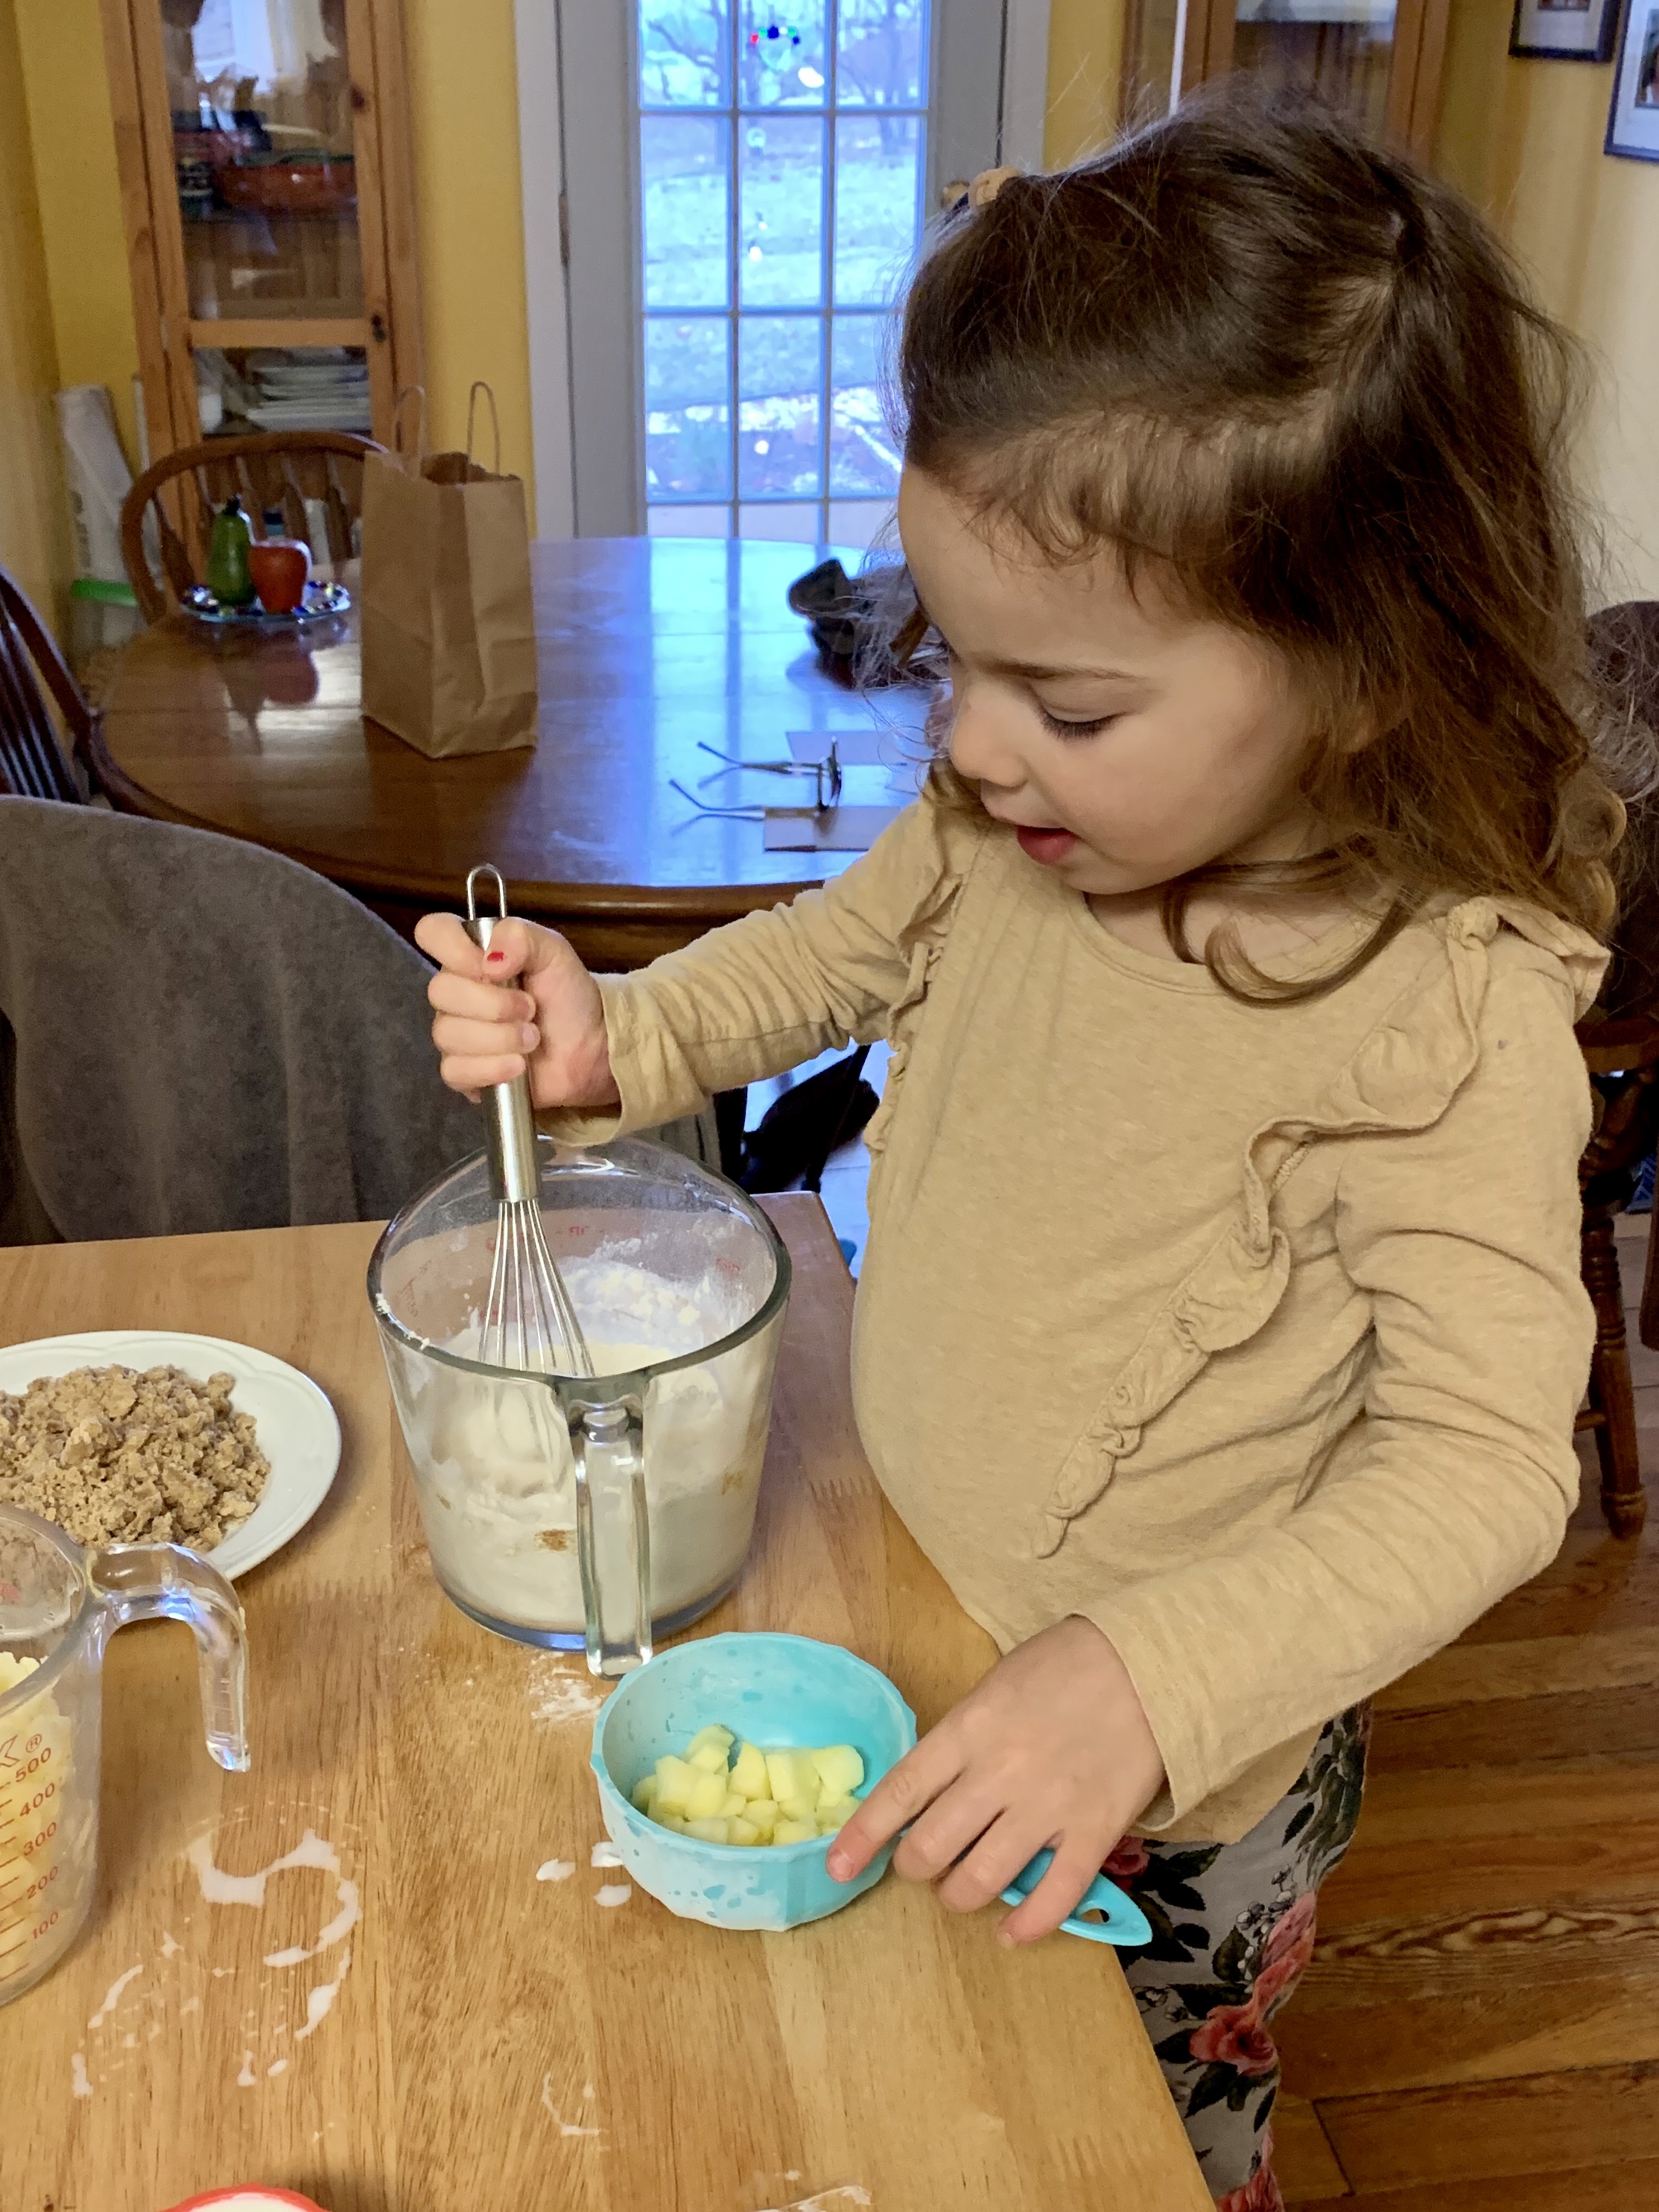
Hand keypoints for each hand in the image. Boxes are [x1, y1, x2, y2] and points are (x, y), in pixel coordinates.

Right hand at [414, 911, 619, 1112]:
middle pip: (440, 991)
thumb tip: (490, 961)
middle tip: (530, 1009)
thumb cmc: (568, 996)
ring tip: (532, 1039)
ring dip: (501, 1037)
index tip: (490, 966)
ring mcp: (456, 1034)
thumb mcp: (554, 952)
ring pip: (448, 1034)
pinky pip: (455, 1071)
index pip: (432, 932)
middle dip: (494, 1004)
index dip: (454, 948)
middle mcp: (456, 993)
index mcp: (471, 955)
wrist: (590, 1046)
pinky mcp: (463, 1073)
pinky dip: (493, 1068)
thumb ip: (520, 937)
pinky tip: (519, 1066)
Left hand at [826, 1616, 1164, 1943]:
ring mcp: (1047, 1807)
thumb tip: (933, 1784)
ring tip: (962, 1891)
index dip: (863, 1836)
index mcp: (968, 1730)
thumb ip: (963, 1735)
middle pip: (931, 1848)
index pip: (900, 1792)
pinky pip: (1054, 1896)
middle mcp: (998, 1774)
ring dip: (960, 1897)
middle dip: (914, 1868)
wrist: (1147, 1662)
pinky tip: (1012, 1933)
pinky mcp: (1093, 1832)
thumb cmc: (1066, 1663)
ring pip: (981, 1880)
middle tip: (922, 1864)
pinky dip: (1028, 1926)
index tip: (838, 1866)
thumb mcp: (996, 1684)